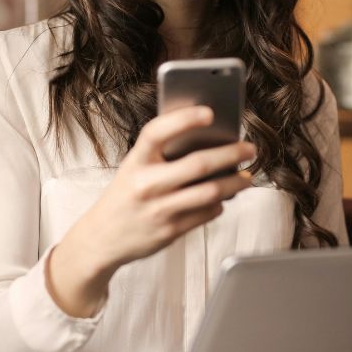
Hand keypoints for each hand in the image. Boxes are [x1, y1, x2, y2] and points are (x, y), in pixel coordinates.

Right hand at [47, 105, 255, 316]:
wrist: (101, 238)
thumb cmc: (124, 197)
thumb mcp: (133, 169)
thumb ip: (160, 155)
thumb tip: (206, 141)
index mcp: (135, 162)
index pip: (158, 132)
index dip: (184, 119)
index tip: (209, 112)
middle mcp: (146, 184)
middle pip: (197, 165)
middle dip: (231, 154)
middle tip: (249, 149)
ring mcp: (159, 210)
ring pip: (210, 192)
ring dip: (234, 183)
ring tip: (246, 176)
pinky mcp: (170, 231)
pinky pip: (206, 213)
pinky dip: (219, 204)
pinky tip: (223, 198)